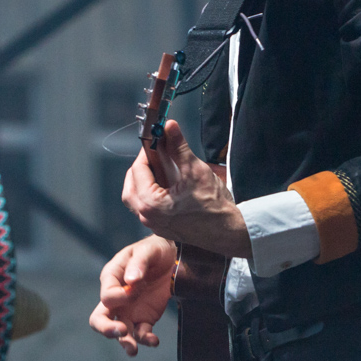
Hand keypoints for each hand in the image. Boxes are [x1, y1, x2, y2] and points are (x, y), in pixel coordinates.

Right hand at [89, 235, 176, 355]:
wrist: (174, 257)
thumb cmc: (155, 249)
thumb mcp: (147, 250)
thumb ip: (138, 263)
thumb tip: (131, 281)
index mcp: (111, 278)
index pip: (108, 296)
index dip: (121, 297)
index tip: (138, 287)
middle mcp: (117, 297)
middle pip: (100, 319)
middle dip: (107, 328)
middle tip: (121, 331)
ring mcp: (130, 310)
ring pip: (120, 332)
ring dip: (125, 342)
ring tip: (133, 350)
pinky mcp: (145, 318)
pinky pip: (141, 333)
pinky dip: (146, 339)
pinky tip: (154, 341)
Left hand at [124, 121, 250, 257]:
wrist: (229, 232)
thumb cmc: (214, 207)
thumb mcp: (195, 171)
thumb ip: (179, 147)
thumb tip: (170, 127)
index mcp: (151, 203)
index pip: (138, 170)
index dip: (147, 152)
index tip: (156, 142)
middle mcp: (148, 217)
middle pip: (131, 186)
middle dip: (140, 168)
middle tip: (155, 155)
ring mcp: (154, 225)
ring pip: (136, 199)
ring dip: (143, 182)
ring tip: (160, 169)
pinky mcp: (162, 228)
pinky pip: (147, 208)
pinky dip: (150, 194)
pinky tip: (166, 185)